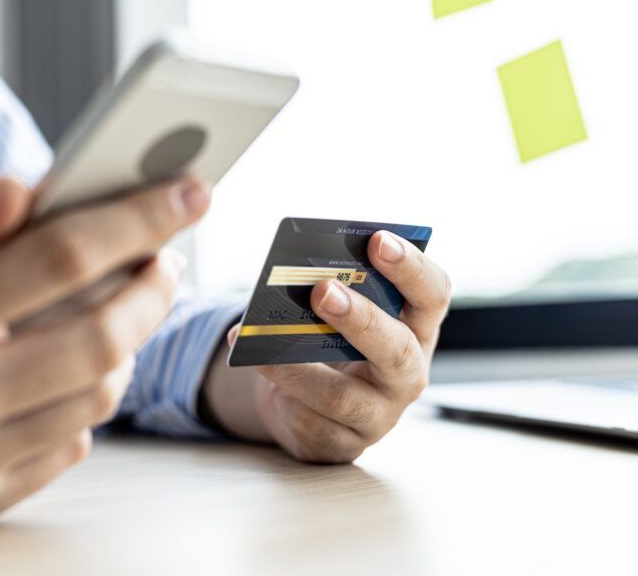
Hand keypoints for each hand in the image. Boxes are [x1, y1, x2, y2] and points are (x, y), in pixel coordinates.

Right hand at [0, 175, 209, 522]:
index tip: (191, 192)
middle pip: (101, 340)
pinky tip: (60, 372)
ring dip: (124, 346)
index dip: (137, 220)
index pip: (59, 260)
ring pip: (97, 397)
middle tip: (165, 258)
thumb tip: (34, 188)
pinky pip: (70, 447)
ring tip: (114, 309)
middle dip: (153, 291)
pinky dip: (84, 401)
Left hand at [206, 231, 450, 462]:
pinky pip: (309, 421)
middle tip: (321, 289)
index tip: (378, 241)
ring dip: (296, 366)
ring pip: (342, 396)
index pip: (433, 294)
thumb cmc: (326, 342)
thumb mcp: (336, 316)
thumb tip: (293, 277)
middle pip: (397, 349)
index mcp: (416, 328)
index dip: (411, 267)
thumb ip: (331, 293)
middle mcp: (407, 374)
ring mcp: (379, 416)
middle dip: (359, 318)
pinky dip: (278, 392)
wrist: (304, 402)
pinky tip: (254, 366)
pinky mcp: (342, 445)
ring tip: (256, 337)